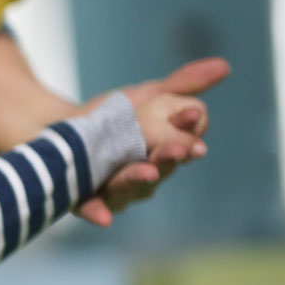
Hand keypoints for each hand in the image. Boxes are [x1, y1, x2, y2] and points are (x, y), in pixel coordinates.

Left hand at [75, 57, 229, 226]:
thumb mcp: (146, 97)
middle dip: (168, 158)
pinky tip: (105, 219)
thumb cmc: (111, 118)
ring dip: (138, 180)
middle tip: (179, 149)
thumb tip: (225, 66)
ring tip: (148, 171)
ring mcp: (114, 190)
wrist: (59, 130)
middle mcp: (143, 176)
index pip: (183, 144)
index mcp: (163, 152)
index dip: (187, 132)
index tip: (191, 115)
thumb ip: (181, 86)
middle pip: (160, 169)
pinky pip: (92, 210)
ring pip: (129, 189)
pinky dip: (99, 213)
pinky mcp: (84, 201)